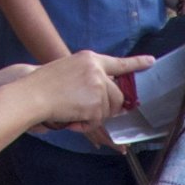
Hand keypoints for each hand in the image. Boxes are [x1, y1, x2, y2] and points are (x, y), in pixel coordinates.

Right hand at [30, 50, 148, 130]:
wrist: (33, 93)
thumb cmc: (45, 83)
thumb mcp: (70, 69)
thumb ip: (90, 76)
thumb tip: (109, 94)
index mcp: (90, 59)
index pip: (119, 63)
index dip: (137, 63)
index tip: (152, 62)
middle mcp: (97, 70)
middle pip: (118, 96)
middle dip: (110, 108)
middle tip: (91, 111)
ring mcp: (98, 87)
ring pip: (108, 110)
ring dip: (94, 117)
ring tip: (74, 111)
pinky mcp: (96, 104)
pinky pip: (98, 121)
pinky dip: (86, 125)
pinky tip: (73, 119)